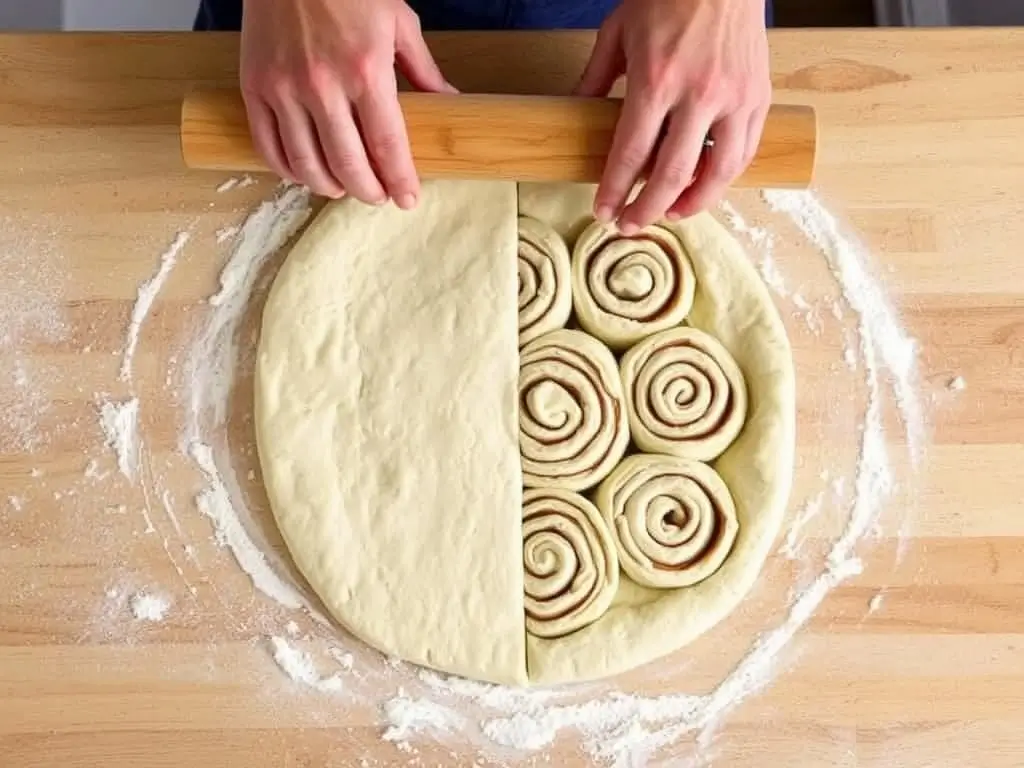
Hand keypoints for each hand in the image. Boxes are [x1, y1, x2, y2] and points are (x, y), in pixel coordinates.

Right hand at [240, 0, 455, 205]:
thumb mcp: (398, 20)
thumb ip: (422, 69)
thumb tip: (448, 102)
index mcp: (366, 69)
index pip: (387, 144)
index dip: (400, 180)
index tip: (408, 199)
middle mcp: (323, 85)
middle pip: (348, 164)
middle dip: (369, 191)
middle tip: (379, 197)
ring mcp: (283, 88)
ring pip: (307, 163)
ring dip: (330, 187)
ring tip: (344, 189)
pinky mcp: (254, 87)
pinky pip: (268, 146)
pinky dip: (288, 169)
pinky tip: (306, 173)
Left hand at [576, 0, 770, 231]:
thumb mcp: (618, 31)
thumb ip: (595, 78)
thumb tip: (574, 112)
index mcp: (657, 80)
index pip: (631, 154)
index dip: (615, 189)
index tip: (603, 211)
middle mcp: (698, 95)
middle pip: (672, 174)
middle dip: (647, 208)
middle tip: (630, 224)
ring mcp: (734, 98)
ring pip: (717, 173)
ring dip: (692, 203)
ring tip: (669, 213)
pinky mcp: (758, 97)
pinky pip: (744, 152)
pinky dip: (724, 177)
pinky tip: (705, 187)